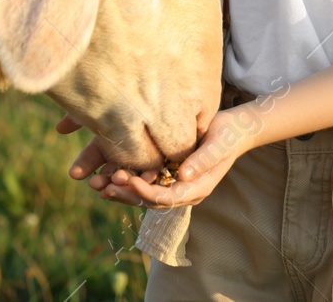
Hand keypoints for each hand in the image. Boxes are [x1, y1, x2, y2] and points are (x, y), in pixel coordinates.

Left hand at [66, 106, 262, 208]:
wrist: (234, 130)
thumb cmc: (229, 134)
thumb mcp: (220, 144)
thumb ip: (203, 160)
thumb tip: (183, 176)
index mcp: (197, 189)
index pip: (166, 198)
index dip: (144, 192)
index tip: (125, 180)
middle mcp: (184, 192)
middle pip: (150, 201)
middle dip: (126, 194)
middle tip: (103, 185)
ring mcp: (175, 185)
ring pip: (144, 194)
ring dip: (121, 191)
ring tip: (98, 184)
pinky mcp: (168, 174)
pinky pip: (145, 182)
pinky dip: (127, 180)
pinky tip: (107, 173)